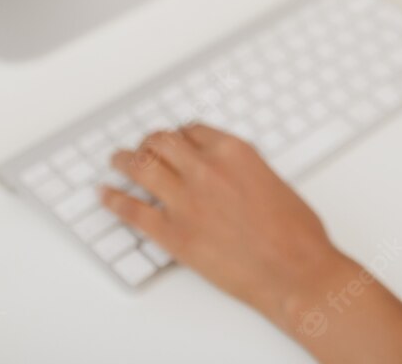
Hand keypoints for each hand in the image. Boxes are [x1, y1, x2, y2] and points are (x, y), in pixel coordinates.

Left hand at [100, 123, 346, 329]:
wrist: (293, 270)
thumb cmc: (296, 233)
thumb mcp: (274, 183)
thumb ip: (246, 172)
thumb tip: (230, 177)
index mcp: (234, 152)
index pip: (193, 131)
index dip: (179, 135)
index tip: (174, 141)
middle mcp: (205, 168)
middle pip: (162, 143)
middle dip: (149, 143)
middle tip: (143, 147)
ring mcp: (185, 200)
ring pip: (141, 167)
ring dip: (124, 160)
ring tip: (116, 159)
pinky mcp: (172, 234)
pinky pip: (132, 211)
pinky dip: (114, 200)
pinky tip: (105, 195)